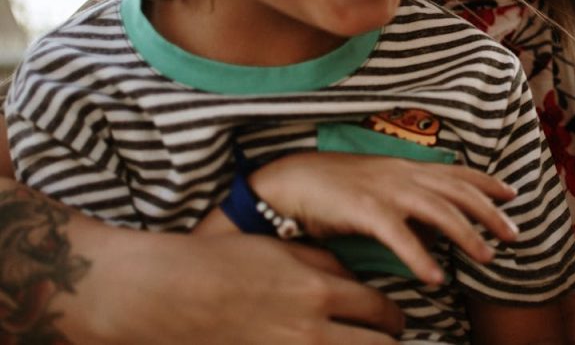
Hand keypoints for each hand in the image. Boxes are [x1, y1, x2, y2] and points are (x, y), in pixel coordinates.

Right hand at [56, 227, 403, 343]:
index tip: (394, 319)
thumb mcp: (283, 251)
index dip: (394, 316)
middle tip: (388, 338)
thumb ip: (327, 267)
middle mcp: (311, 331)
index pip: (381, 310)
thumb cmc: (223, 264)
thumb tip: (356, 284)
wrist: (166, 293)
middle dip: (389, 342)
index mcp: (319, 292)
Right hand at [250, 153, 518, 284]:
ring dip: (466, 234)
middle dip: (490, 211)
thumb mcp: (377, 190)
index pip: (456, 172)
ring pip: (439, 210)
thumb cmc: (332, 188)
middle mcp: (402, 174)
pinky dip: (419, 257)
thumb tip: (435, 230)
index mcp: (405, 168)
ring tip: (487, 257)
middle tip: (515, 234)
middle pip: (457, 191)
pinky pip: (399, 236)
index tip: (513, 193)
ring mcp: (385, 190)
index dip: (487, 182)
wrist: (289, 181)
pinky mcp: (365, 210)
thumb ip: (408, 205)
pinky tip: (434, 277)